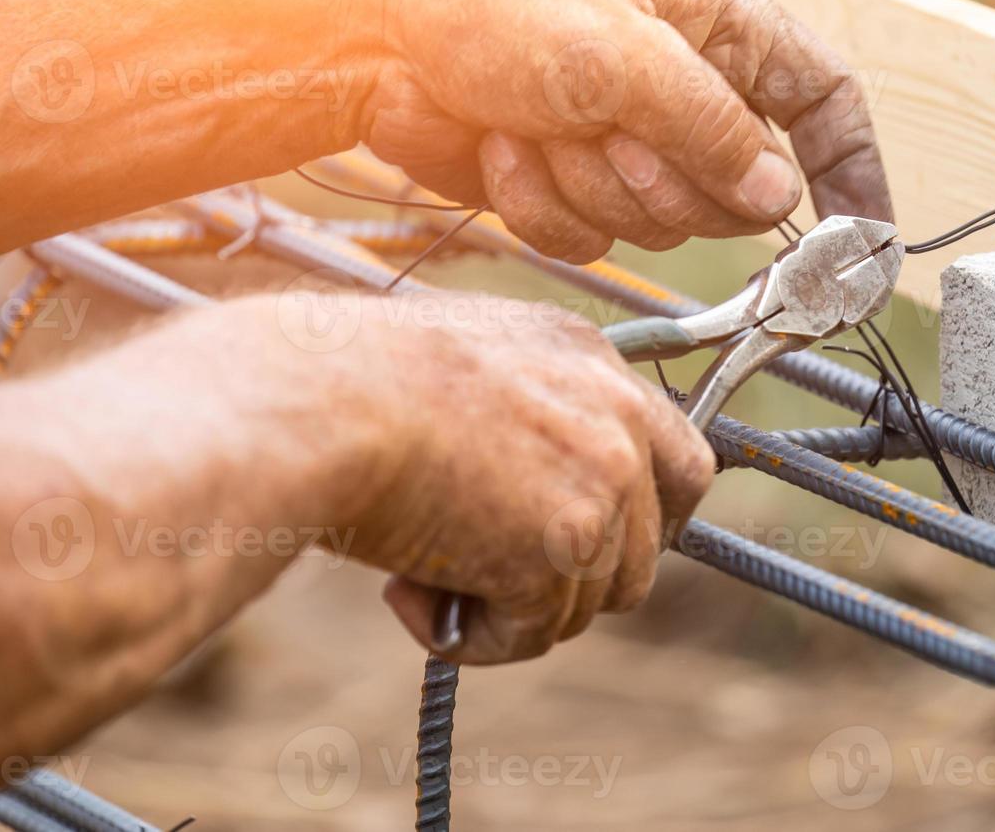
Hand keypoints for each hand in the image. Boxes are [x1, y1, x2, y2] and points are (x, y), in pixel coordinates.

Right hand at [338, 292, 713, 664]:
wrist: (316, 400)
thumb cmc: (347, 379)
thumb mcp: (458, 369)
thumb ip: (517, 420)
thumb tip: (524, 500)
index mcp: (586, 358)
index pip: (678, 459)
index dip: (642, 519)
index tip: (593, 547)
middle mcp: (614, 416)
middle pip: (644, 548)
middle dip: (574, 579)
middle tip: (494, 574)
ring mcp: (599, 485)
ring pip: (588, 601)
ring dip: (510, 606)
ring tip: (420, 572)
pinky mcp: (562, 552)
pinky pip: (532, 635)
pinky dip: (473, 636)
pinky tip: (409, 595)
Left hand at [357, 0, 892, 261]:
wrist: (376, 42)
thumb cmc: (494, 7)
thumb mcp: (622, 59)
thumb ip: (715, 131)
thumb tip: (781, 198)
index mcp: (718, 26)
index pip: (823, 102)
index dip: (853, 171)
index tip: (861, 240)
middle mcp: (684, 88)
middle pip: (741, 189)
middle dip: (671, 180)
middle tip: (616, 139)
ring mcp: (628, 142)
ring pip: (664, 225)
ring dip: (595, 187)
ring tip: (545, 128)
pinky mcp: (575, 185)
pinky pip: (595, 236)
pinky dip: (546, 205)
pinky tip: (508, 149)